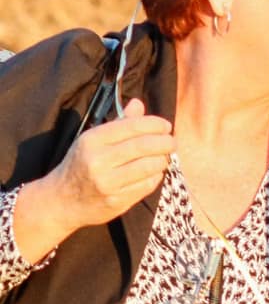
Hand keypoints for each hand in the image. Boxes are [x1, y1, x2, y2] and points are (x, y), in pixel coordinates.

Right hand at [15, 100, 172, 258]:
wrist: (61, 200)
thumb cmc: (81, 164)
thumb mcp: (93, 141)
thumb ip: (118, 123)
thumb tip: (138, 103)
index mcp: (92, 140)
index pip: (131, 126)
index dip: (154, 124)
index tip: (166, 126)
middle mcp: (98, 160)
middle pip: (144, 146)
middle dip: (165, 142)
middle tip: (172, 142)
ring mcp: (108, 182)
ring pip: (150, 166)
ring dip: (163, 160)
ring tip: (163, 157)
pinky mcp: (117, 200)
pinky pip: (147, 185)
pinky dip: (156, 176)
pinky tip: (152, 173)